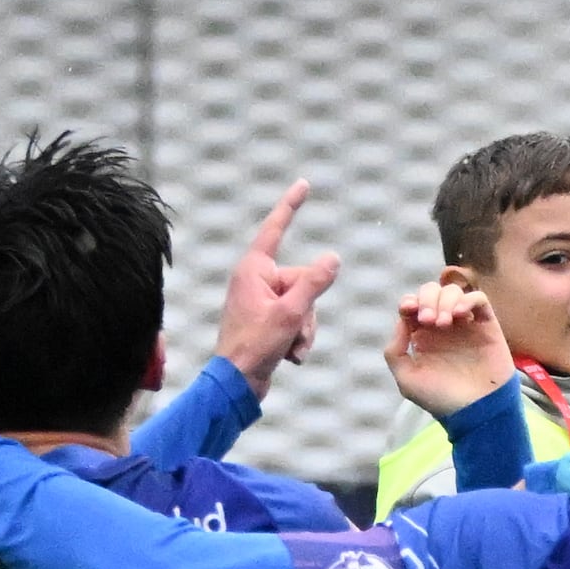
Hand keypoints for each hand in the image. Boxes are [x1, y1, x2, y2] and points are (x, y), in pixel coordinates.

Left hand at [210, 180, 336, 383]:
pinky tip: (289, 357)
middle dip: (308, 312)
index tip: (303, 184)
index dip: (291, 205)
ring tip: (290, 350)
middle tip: (293, 335)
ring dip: (304, 330)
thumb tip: (333, 258)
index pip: (276, 229)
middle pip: (302, 281)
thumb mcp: (291, 313)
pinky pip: (295, 320)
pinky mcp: (265, 319)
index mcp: (253, 269)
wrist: (236, 383)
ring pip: (303, 305)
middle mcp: (255, 280)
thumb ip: (314, 283)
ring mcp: (260, 300)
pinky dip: (297, 338)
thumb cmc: (254, 347)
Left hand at [386, 275, 517, 419]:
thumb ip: (395, 351)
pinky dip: (468, 300)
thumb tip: (402, 321)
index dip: (409, 301)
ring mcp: (465, 325)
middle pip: (431, 292)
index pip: (413, 305)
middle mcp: (443, 327)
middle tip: (429, 321)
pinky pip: (479, 299)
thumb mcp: (407, 380)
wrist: (476, 411)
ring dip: (445, 300)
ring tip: (444, 323)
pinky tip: (460, 315)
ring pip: (453, 292)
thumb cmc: (441, 400)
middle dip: (427, 299)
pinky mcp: (487, 326)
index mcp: (423, 337)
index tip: (409, 311)